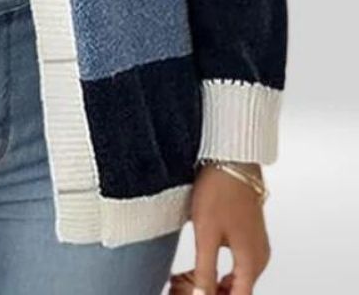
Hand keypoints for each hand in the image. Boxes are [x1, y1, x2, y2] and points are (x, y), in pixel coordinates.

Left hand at [169, 163, 270, 294]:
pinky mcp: (248, 236)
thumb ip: (206, 271)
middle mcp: (259, 258)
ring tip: (184, 281)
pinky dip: (218, 272)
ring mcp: (255, 247)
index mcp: (252, 262)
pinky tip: (199, 268)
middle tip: (182, 290)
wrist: (231, 159)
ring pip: (237, 280)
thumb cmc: (220, 190)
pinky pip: (237, 266)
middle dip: (210, 293)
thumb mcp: (206, 234)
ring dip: (213, 285)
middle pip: (237, 292)